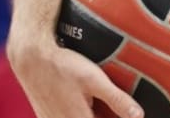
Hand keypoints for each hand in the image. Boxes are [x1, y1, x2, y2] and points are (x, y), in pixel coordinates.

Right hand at [9, 39, 142, 117]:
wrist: (31, 58)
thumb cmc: (63, 66)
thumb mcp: (95, 80)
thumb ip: (117, 100)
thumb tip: (138, 116)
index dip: (116, 117)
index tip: (124, 114)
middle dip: (103, 112)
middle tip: (111, 106)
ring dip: (92, 112)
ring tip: (93, 99)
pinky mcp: (45, 116)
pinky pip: (65, 117)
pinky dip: (78, 112)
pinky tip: (83, 100)